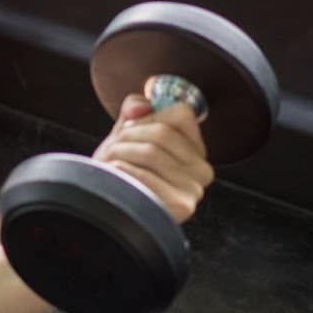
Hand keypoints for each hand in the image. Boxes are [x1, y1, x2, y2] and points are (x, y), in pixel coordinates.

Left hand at [92, 80, 214, 223]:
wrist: (110, 207)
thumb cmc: (121, 171)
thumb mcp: (128, 133)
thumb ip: (136, 110)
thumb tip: (141, 105)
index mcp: (195, 150)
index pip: (181, 113)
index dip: (148, 117)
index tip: (132, 128)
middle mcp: (202, 170)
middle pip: (162, 132)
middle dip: (128, 135)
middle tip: (114, 148)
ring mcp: (194, 189)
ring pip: (150, 151)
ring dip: (120, 152)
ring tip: (112, 163)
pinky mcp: (181, 205)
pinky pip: (143, 174)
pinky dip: (120, 170)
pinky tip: (116, 177)